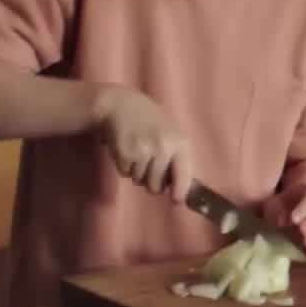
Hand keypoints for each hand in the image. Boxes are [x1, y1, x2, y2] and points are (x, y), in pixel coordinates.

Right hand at [96, 87, 193, 202]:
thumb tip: (181, 189)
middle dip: (151, 182)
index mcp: (179, 143)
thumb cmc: (150, 122)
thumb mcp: (171, 134)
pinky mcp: (125, 154)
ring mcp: (144, 152)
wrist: (121, 105)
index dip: (181, 191)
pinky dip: (124, 166)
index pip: (184, 174)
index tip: (177, 201)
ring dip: (136, 172)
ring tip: (137, 152)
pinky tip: (126, 150)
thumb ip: (176, 158)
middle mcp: (164, 148)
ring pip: (139, 181)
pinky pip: (125, 174)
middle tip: (148, 167)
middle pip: (157, 186)